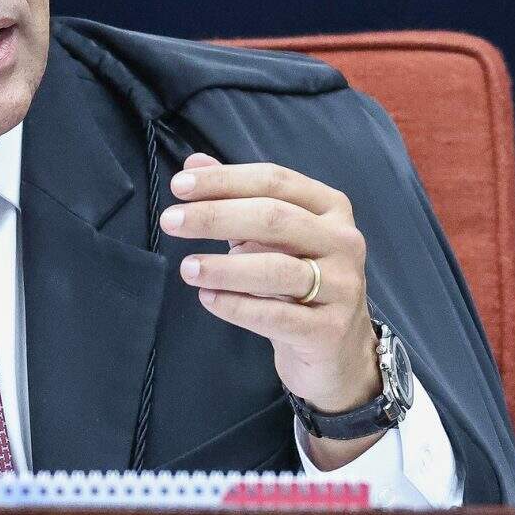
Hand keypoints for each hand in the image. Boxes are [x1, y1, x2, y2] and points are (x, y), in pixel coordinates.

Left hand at [160, 153, 382, 466]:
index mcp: (330, 207)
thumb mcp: (270, 236)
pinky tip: (208, 299)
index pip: (274, 181)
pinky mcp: (329, 330)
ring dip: (224, 267)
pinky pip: (277, 316)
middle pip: (274, 218)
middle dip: (216, 216)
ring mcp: (342, 286)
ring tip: (187, 267)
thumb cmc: (297, 281)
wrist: (337, 351)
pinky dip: (237, 306)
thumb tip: (193, 163)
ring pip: (276, 269)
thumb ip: (236, 197)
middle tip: (171, 222)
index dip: (225, 180)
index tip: (179, 186)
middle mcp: (343, 241)